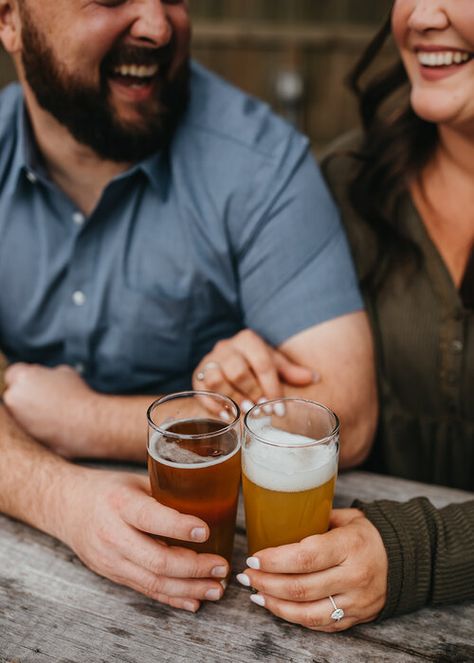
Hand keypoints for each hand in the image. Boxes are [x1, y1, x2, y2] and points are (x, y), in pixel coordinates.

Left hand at [4, 363, 95, 455]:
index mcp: (23, 378)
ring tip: (54, 411)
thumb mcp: (64, 372)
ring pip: (20, 411)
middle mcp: (14, 397)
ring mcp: (17, 418)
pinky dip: (37, 423)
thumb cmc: (77, 395)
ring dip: (31, 410)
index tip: (37, 381)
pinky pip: (27, 426)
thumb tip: (45, 378)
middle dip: (26, 393)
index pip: (14, 373)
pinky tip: (54, 422)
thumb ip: (47, 374)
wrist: (87, 423)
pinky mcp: (24, 435)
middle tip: (47, 396)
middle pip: (14, 392)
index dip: (26, 376)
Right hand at [56, 468, 228, 612]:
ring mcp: (111, 559)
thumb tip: (209, 496)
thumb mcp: (134, 481)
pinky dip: (171, 597)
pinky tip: (193, 600)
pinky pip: (145, 590)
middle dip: (194, 568)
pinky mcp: (112, 574)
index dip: (180, 527)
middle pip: (157, 560)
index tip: (206, 531)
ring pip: (153, 581)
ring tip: (215, 588)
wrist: (66, 506)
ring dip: (189, 588)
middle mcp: (113, 534)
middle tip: (221, 566)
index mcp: (120, 504)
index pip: (152, 519)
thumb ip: (165, 491)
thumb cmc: (107, 489)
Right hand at [192, 329, 315, 411]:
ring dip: (232, 399)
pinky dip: (215, 406)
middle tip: (263, 412)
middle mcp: (226, 347)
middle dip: (252, 394)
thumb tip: (315, 378)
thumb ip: (291, 371)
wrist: (227, 360)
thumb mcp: (274, 363)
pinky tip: (229, 417)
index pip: (262, 363)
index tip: (280, 409)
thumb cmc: (255, 363)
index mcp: (247, 340)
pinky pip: (201, 392)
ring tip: (246, 413)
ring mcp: (209, 362)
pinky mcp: (196, 377)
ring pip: (215, 379)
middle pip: (237, 370)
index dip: (272, 388)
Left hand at [237, 509, 387, 630]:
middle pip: (301, 588)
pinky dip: (293, 618)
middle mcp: (354, 576)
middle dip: (267, 583)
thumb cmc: (369, 535)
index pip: (305, 558)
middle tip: (247, 576)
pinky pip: (319, 624)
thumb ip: (317, 518)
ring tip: (255, 593)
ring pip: (307, 613)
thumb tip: (279, 519)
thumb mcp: (348, 518)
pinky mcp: (356, 618)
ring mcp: (356, 602)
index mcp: (350, 546)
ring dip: (275, 604)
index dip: (275, 560)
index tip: (254, 558)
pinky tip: (275, 607)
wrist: (407, 559)